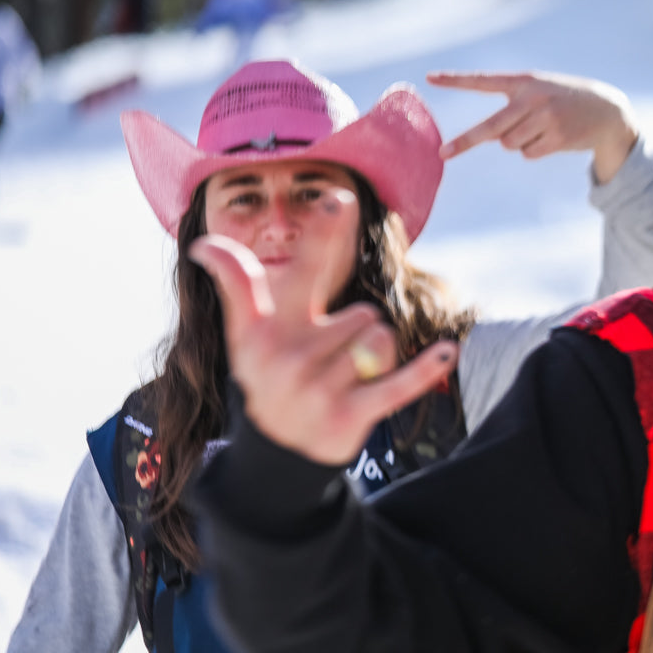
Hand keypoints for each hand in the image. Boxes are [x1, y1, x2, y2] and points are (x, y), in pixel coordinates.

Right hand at [190, 233, 458, 465]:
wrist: (276, 454)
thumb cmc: (271, 377)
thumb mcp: (246, 335)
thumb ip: (239, 286)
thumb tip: (206, 244)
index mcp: (268, 329)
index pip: (297, 271)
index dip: (321, 235)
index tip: (338, 199)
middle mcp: (290, 356)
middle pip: (364, 314)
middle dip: (359, 330)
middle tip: (330, 358)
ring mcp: (319, 388)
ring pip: (382, 340)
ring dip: (377, 357)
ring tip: (346, 379)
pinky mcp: (349, 416)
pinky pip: (397, 385)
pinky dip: (422, 371)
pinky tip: (446, 352)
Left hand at [429, 70, 638, 183]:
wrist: (606, 111)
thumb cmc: (563, 102)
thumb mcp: (538, 95)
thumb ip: (512, 110)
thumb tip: (489, 138)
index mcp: (523, 80)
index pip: (483, 80)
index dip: (456, 80)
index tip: (430, 78)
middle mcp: (532, 98)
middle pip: (491, 127)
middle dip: (466, 142)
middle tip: (443, 154)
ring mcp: (545, 118)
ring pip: (511, 144)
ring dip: (520, 143)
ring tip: (542, 129)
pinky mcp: (557, 138)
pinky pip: (529, 153)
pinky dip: (536, 150)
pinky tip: (554, 138)